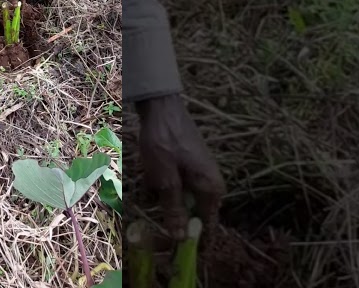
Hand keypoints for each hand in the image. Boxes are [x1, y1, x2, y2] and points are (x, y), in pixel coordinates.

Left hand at [137, 93, 224, 245]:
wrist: (161, 106)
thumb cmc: (165, 142)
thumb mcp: (165, 180)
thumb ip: (173, 209)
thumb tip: (180, 238)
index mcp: (211, 189)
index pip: (209, 225)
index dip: (197, 241)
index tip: (184, 252)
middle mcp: (209, 183)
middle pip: (190, 211)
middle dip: (169, 210)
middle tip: (156, 197)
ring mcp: (197, 172)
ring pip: (176, 196)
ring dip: (160, 193)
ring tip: (149, 176)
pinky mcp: (184, 164)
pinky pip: (171, 182)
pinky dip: (158, 180)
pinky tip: (148, 169)